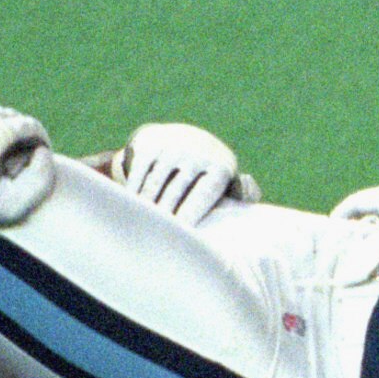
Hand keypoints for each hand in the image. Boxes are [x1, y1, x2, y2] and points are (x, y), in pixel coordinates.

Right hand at [110, 121, 256, 225]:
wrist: (184, 139)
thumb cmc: (211, 176)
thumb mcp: (230, 183)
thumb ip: (246, 194)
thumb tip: (247, 191)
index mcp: (220, 167)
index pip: (203, 194)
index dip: (190, 215)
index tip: (181, 235)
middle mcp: (195, 153)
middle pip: (176, 191)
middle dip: (166, 216)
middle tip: (158, 238)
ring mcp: (171, 147)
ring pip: (155, 183)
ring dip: (147, 207)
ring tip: (144, 228)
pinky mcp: (150, 145)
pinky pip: (139, 172)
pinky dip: (133, 191)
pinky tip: (132, 210)